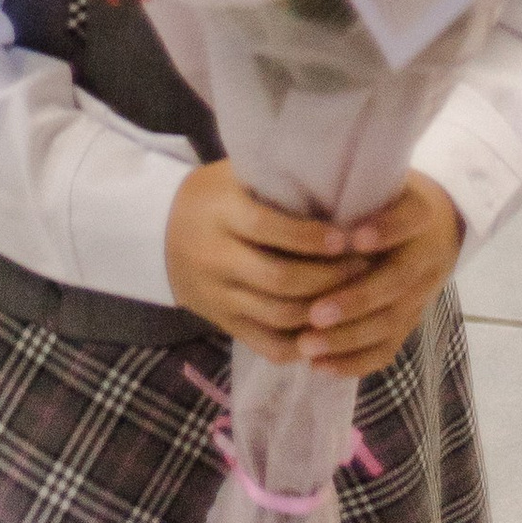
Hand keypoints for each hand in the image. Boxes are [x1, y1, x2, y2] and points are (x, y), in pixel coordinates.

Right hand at [167, 161, 381, 364]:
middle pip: (279, 280)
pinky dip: (300, 345)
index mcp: (221, 214)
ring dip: (322, 312)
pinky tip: (328, 333)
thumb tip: (337, 184)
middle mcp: (217, 258)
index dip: (310, 238)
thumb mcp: (235, 177)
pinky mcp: (223, 323)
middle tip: (364, 268)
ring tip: (354, 299)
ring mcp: (218, 296)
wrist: (158, 232)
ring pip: (278, 316)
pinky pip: (266, 344)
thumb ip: (275, 184)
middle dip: (328, 278)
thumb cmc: (212, 195)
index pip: (268, 229)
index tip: (347, 238)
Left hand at [284, 173, 464, 372]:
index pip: (409, 219)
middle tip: (314, 313)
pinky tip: (320, 366)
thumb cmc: (381, 197)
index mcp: (419, 213)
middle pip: (396, 282)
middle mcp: (426, 256)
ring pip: (389, 322)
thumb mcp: (374, 181)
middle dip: (355, 300)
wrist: (431, 228)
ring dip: (347, 338)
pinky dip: (353, 361)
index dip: (385, 230)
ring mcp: (420, 294)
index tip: (351, 238)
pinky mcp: (409, 323)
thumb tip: (289, 184)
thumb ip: (344, 187)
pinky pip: (386, 349)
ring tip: (307, 345)